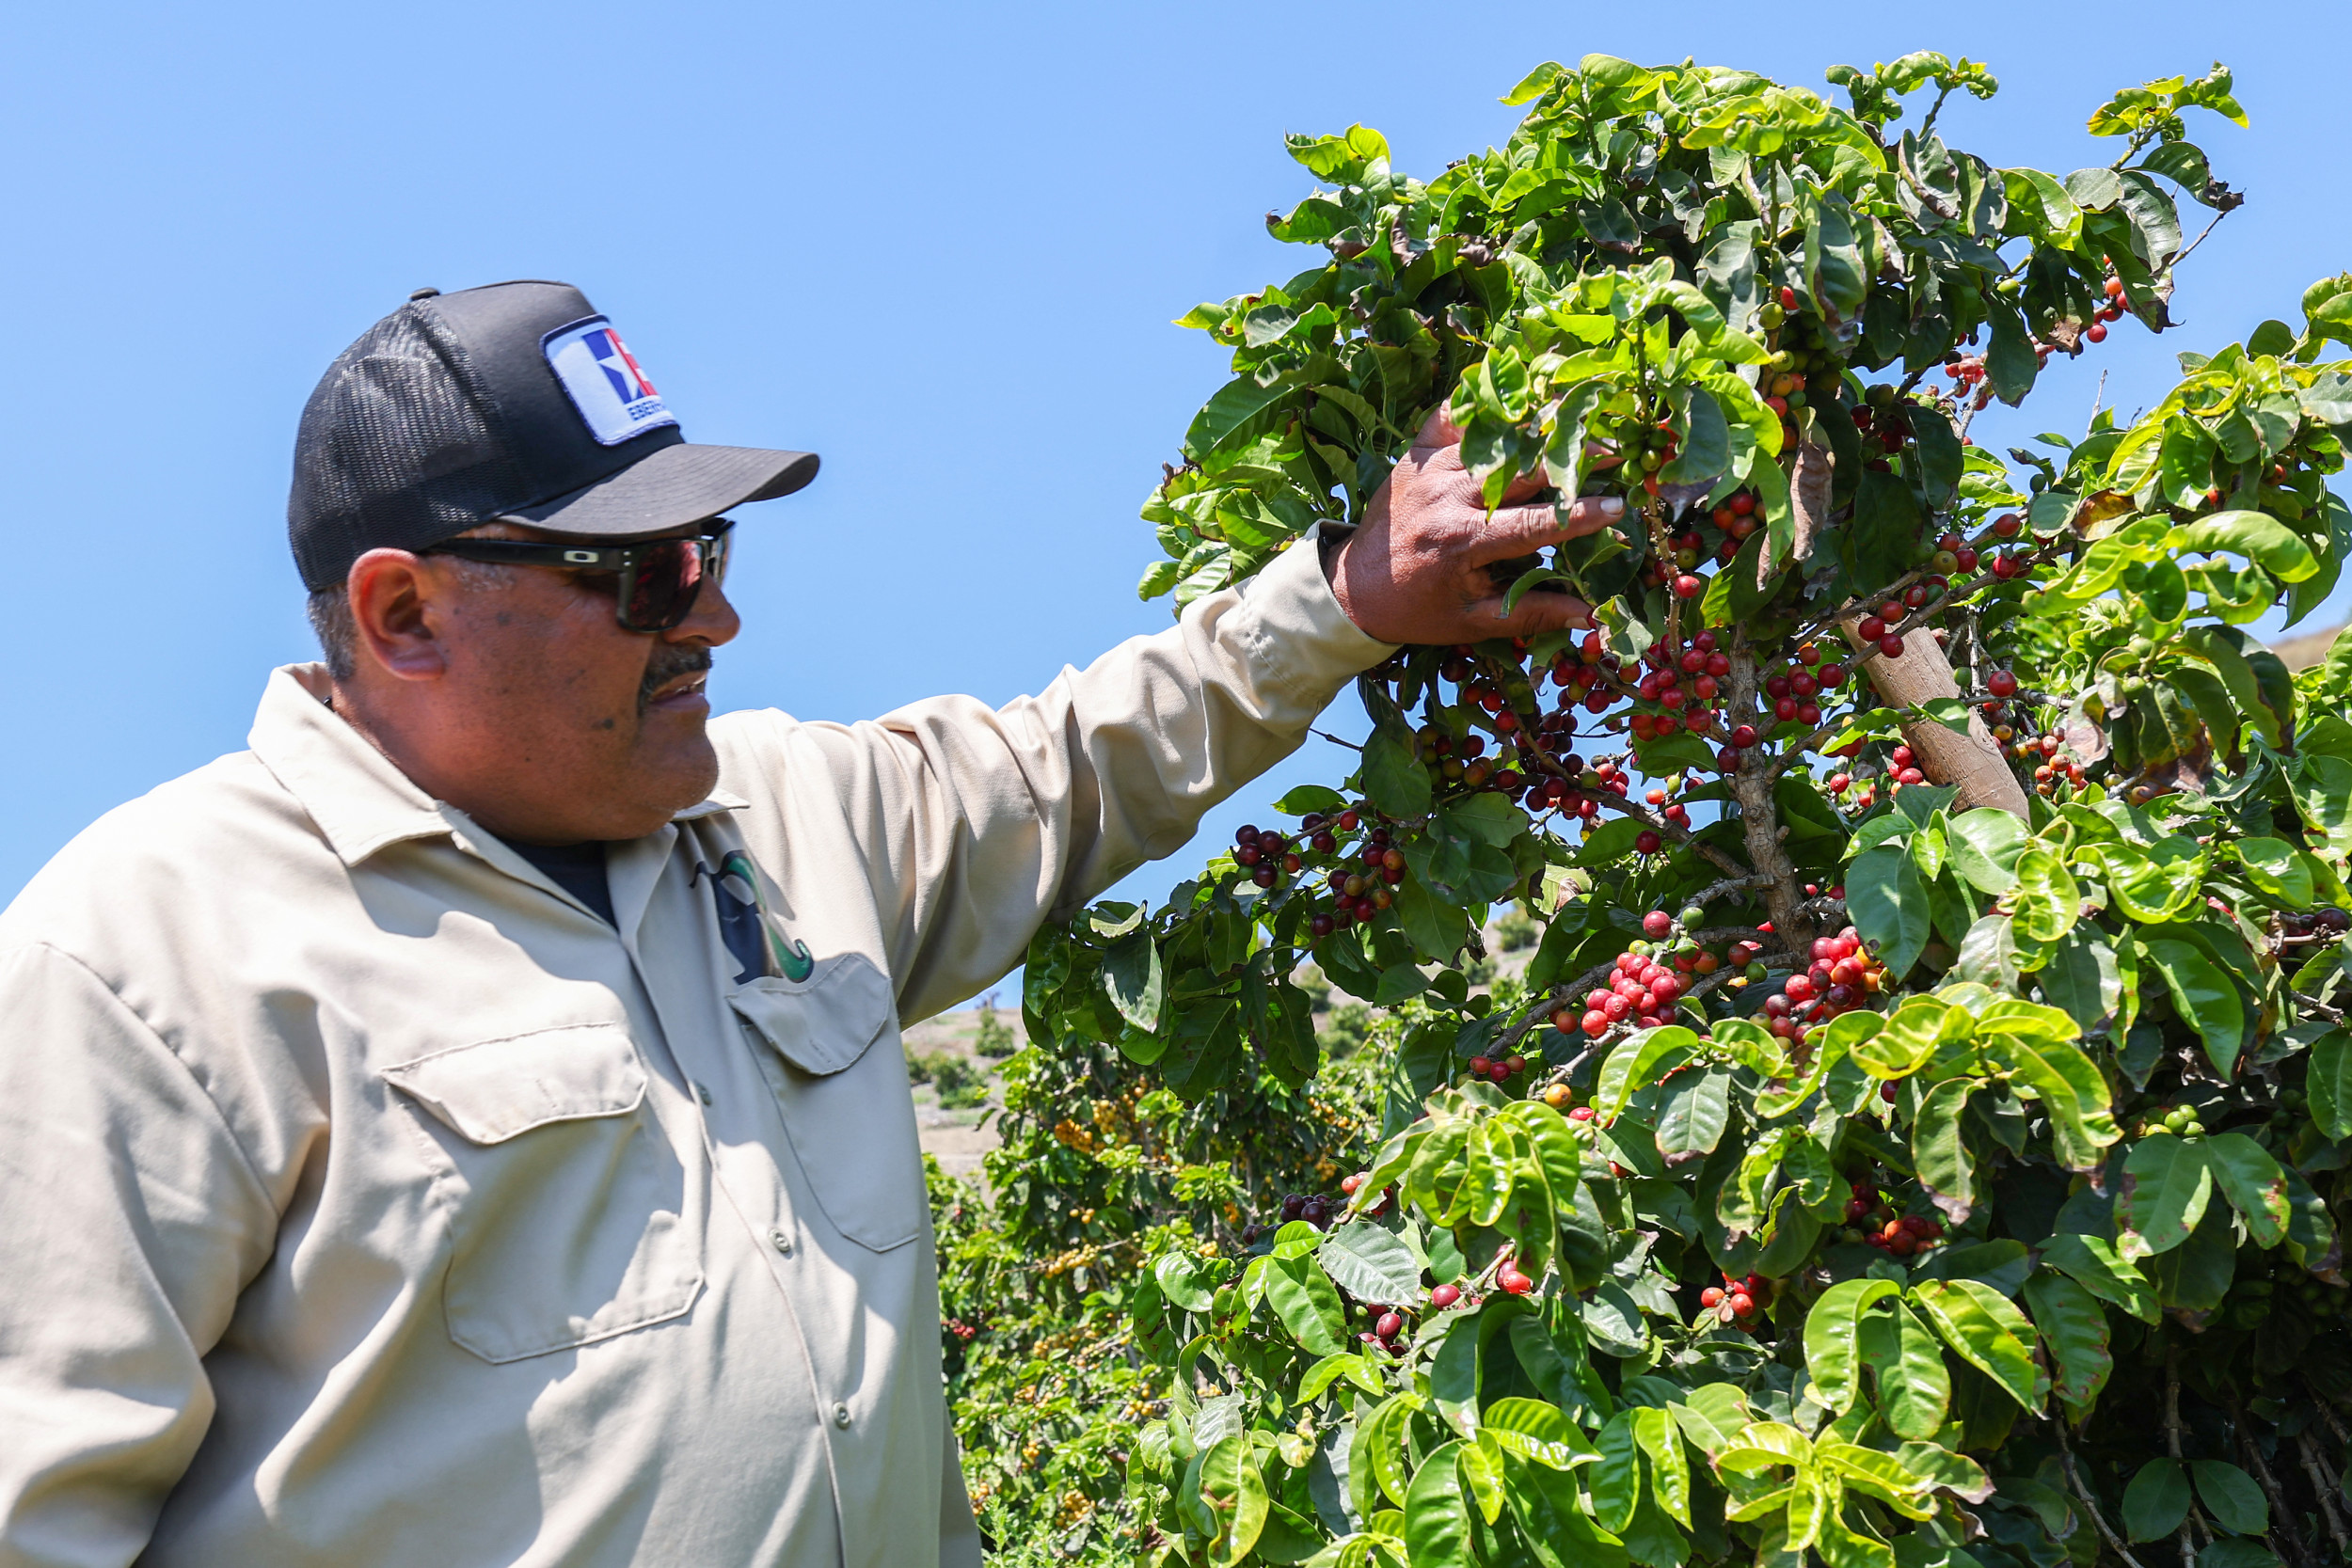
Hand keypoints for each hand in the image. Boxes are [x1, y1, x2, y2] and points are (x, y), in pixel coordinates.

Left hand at [1325, 407, 1625, 645]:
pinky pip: (1453, 416)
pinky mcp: (1416, 452)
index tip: (1619, 506)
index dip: (1580, 515)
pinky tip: (1517, 399)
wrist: (1354, 588)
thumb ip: (1533, 612)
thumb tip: (1593, 614)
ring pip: (1496, 438)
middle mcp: (1447, 496)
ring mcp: (1430, 467)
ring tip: (1579, 426)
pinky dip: (1485, 407)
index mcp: (1462, 541)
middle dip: (1573, 460)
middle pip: (1523, 468)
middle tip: (1613, 455)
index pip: (1535, 523)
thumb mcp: (1475, 619)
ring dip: (1540, 431)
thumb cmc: (1419, 609)